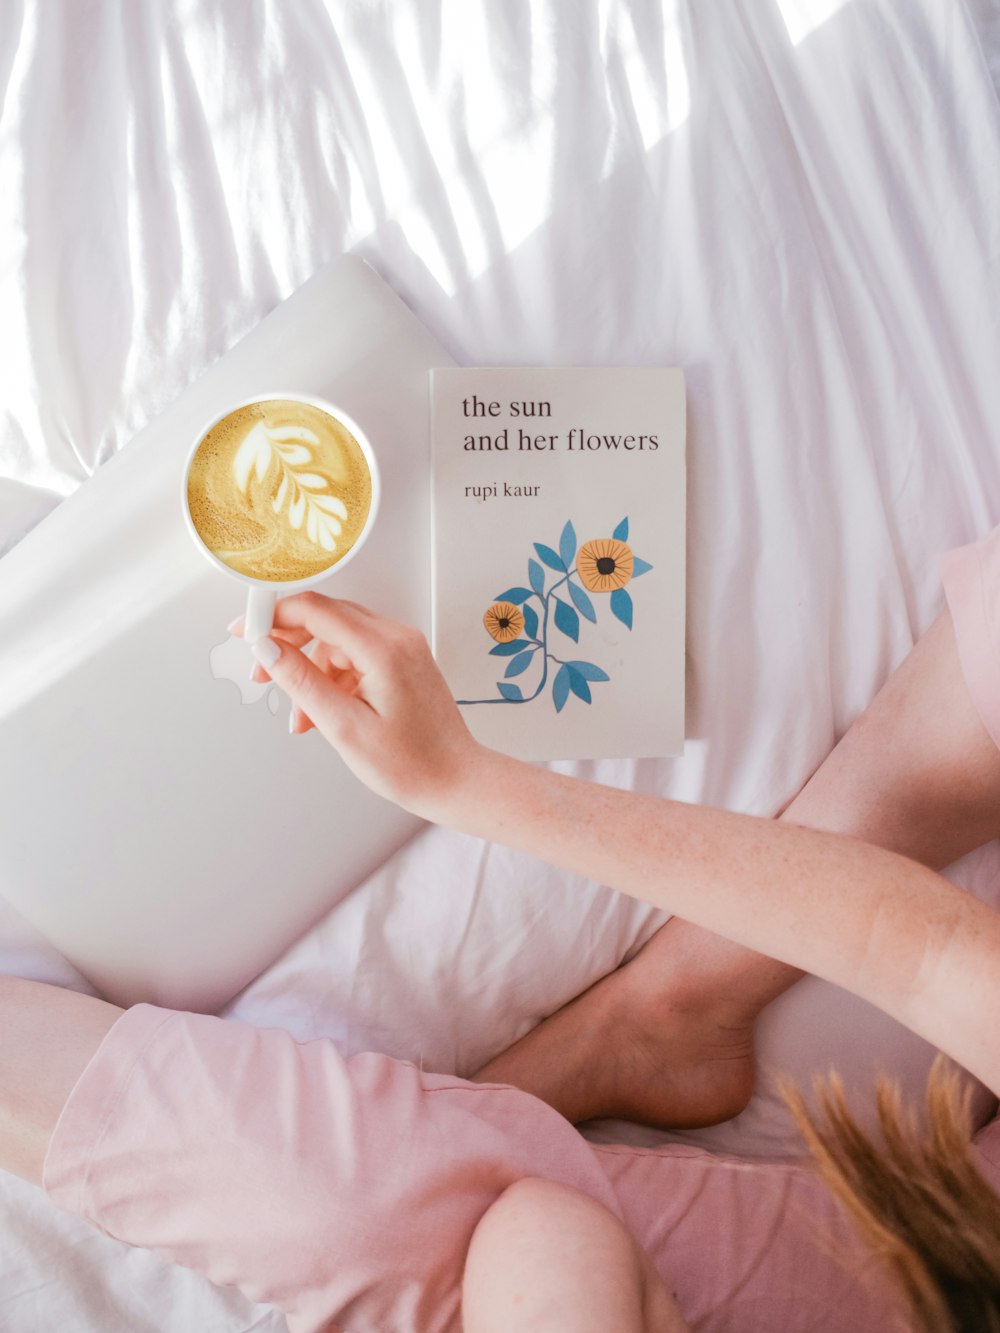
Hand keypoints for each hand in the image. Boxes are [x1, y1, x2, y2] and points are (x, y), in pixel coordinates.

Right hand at [229, 593, 486, 820]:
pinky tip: (323, 712)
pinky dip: (332, 677)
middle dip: (287, 645)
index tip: (244, 629)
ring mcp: (402, 646)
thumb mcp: (344, 727)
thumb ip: (302, 682)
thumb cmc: (412, 764)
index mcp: (383, 648)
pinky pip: (354, 654)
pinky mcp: (402, 659)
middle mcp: (396, 637)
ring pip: (336, 640)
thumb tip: (267, 649)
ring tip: (302, 716)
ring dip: (310, 671)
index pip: (315, 609)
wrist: (456, 780)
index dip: (272, 615)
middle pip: (324, 618)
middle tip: (261, 675)